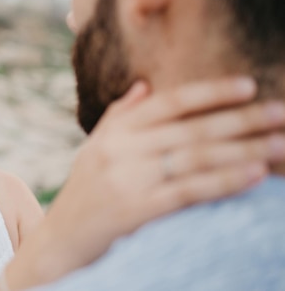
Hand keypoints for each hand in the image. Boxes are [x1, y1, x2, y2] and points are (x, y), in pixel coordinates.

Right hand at [0, 76, 284, 289]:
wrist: (61, 238)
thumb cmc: (85, 191)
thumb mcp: (95, 147)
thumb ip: (119, 115)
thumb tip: (143, 85)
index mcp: (115, 131)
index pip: (168, 102)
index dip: (209, 92)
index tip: (247, 86)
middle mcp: (121, 149)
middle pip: (191, 129)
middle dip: (241, 120)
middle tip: (281, 113)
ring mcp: (129, 179)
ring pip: (195, 157)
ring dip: (243, 149)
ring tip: (279, 143)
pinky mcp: (138, 210)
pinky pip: (189, 190)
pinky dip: (224, 181)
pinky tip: (254, 173)